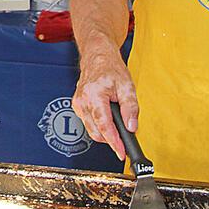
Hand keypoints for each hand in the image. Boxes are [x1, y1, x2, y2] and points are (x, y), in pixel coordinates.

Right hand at [70, 37, 138, 160]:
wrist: (97, 56)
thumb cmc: (110, 68)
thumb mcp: (127, 86)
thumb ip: (130, 108)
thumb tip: (131, 127)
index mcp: (94, 96)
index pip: (104, 126)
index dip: (114, 142)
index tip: (121, 153)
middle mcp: (82, 101)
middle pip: (96, 132)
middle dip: (111, 139)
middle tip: (124, 141)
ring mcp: (77, 104)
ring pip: (91, 129)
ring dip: (105, 133)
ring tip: (117, 125)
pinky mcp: (77, 106)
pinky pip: (88, 123)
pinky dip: (99, 126)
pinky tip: (107, 120)